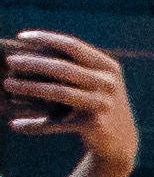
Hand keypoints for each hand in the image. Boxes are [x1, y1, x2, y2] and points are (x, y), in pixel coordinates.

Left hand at [6, 33, 136, 173]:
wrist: (121, 140)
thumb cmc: (97, 104)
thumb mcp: (95, 81)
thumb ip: (74, 66)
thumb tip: (32, 52)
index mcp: (107, 66)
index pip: (73, 46)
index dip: (46, 38)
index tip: (21, 36)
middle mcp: (108, 83)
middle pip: (63, 68)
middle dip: (33, 63)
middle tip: (10, 61)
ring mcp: (103, 104)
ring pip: (59, 92)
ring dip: (30, 88)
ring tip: (7, 84)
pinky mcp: (94, 125)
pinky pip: (57, 123)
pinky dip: (34, 125)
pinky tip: (15, 125)